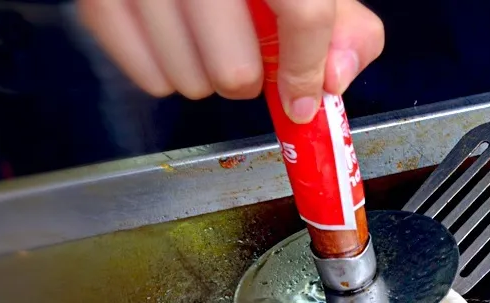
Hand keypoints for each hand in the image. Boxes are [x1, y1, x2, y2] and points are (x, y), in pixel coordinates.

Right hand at [78, 0, 383, 121]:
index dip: (306, 71)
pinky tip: (175, 47)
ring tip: (206, 43)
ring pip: (191, 82)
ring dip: (207, 79)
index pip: (303, 13)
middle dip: (248, 79)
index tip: (302, 103)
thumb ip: (341, 23)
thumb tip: (333, 79)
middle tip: (245, 57)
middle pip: (237, 69)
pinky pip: (147, 78)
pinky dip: (166, 77)